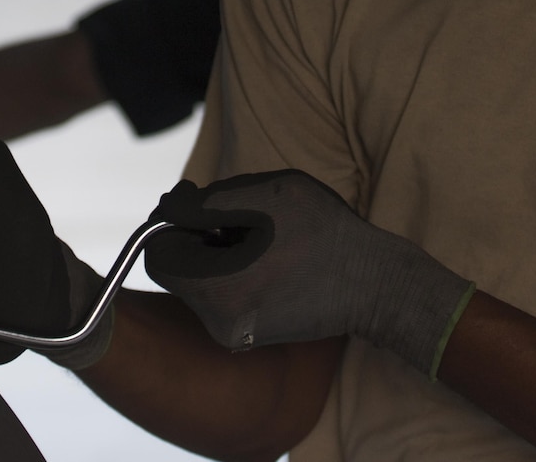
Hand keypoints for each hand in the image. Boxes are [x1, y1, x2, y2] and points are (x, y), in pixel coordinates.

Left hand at [144, 170, 474, 376]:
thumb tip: (167, 207)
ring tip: (261, 238)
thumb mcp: (267, 195)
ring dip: (215, 254)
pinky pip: (219, 299)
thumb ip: (208, 201)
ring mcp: (234, 337)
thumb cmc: (327, 233)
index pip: (158, 256)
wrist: (377, 286)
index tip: (202, 205)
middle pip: (176, 272)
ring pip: (198, 284)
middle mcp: (219, 325)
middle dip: (197, 238)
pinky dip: (231, 274)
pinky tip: (268, 260)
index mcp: (219, 292)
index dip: (172, 223)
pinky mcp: (249, 339)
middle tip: (240, 218)